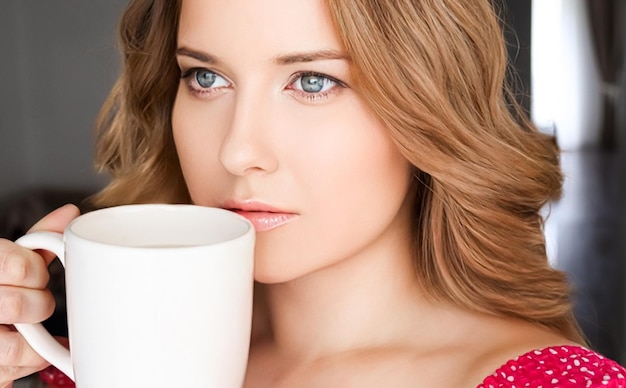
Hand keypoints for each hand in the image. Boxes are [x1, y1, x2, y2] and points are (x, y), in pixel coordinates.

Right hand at [0, 205, 78, 385]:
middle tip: (36, 304)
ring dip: (34, 343)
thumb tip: (70, 215)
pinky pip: (6, 374)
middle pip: (21, 306)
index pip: (19, 267)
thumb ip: (34, 241)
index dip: (36, 273)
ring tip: (33, 332)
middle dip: (39, 306)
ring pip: (14, 346)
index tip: (36, 275)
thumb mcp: (3, 260)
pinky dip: (24, 366)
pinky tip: (25, 353)